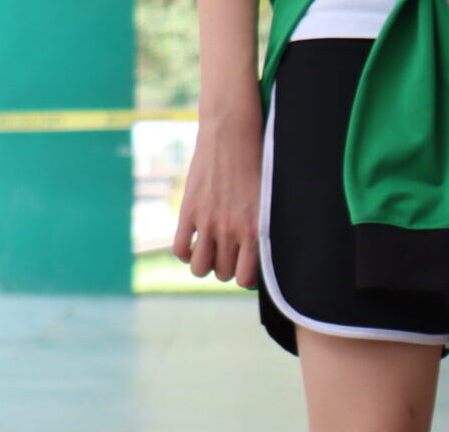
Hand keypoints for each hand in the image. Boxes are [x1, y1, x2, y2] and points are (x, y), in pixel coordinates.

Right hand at [175, 101, 264, 288]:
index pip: (246, 279)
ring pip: (199, 268)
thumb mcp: (268, 201)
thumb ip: (263, 228)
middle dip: (226, 268)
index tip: (245, 265)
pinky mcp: (189, 210)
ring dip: (204, 263)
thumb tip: (263, 256)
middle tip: (229, 253)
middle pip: (222, 274)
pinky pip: (179, 249)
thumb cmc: (258, 166)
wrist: (232, 134)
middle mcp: (231, 230)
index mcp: (256, 230)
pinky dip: (185, 252)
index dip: (244, 276)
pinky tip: (193, 242)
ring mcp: (208, 221)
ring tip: (211, 250)